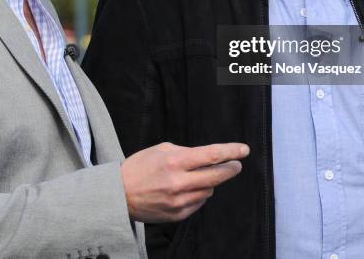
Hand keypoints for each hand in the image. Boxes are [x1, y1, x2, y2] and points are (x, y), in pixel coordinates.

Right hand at [121, 142, 249, 222]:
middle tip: (236, 164)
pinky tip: (186, 188)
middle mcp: (178, 182)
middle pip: (217, 176)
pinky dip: (198, 194)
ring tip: (195, 176)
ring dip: (209, 181)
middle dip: (230, 168)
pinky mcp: (177, 215)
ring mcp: (179, 201)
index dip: (231, 151)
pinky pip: (199, 202)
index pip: (211, 155)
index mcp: (174, 161)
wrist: (119, 194)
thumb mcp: (161, 150)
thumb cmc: (140, 167)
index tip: (244, 149)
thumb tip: (208, 158)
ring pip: (209, 190)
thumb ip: (186, 153)